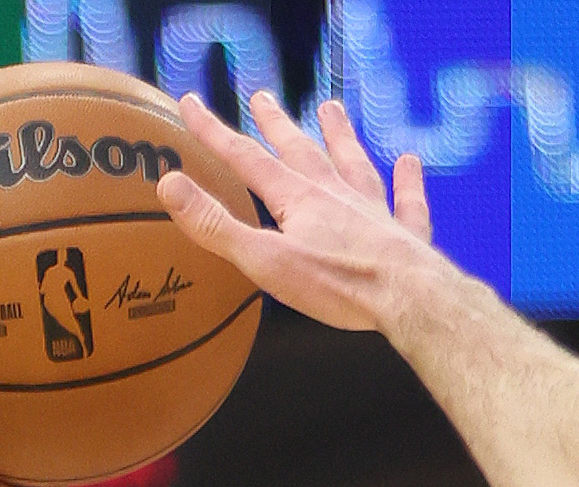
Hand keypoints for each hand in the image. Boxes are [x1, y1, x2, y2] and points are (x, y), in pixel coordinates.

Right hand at [156, 93, 435, 332]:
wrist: (406, 296)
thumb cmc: (336, 284)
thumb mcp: (265, 261)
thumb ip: (216, 226)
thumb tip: (168, 184)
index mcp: (296, 200)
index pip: (246, 159)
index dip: (215, 132)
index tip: (191, 104)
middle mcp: (335, 194)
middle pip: (301, 151)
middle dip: (277, 124)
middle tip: (262, 97)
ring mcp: (374, 211)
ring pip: (353, 163)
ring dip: (341, 136)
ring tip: (332, 109)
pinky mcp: (406, 235)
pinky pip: (407, 201)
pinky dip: (408, 181)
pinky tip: (410, 161)